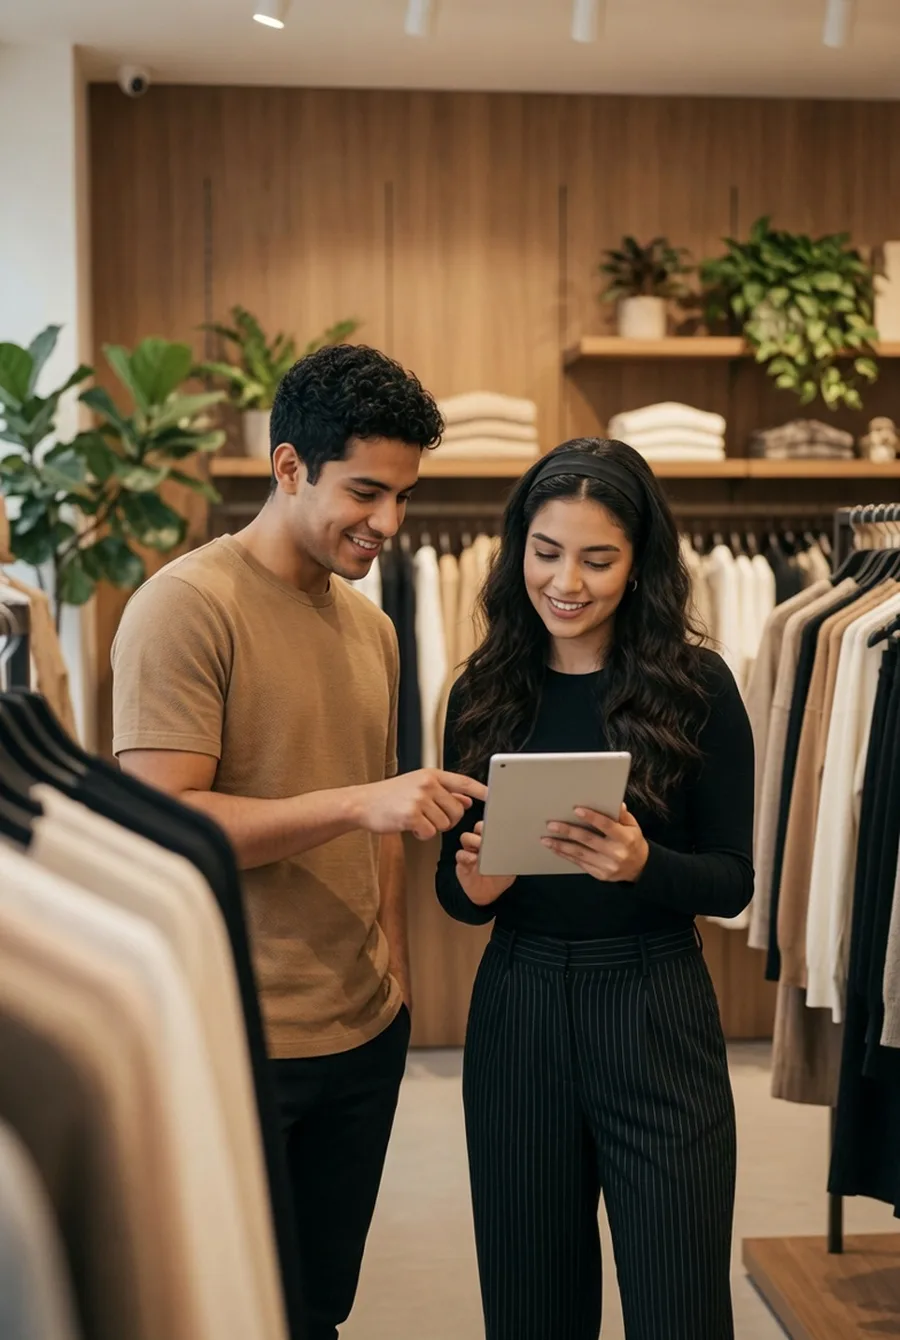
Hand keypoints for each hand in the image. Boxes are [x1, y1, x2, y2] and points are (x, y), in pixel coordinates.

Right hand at [353, 770, 487, 840]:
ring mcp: (419, 799)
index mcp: (431, 775)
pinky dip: (422, 834)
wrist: (362, 803)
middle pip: (457, 811)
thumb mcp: (418, 787)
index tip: (494, 797)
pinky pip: (430, 833)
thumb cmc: (390, 796)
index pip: (463, 782)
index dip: (481, 790)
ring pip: (445, 824)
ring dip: (433, 827)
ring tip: (416, 819)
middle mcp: (427, 784)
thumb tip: (468, 799)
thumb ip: (444, 792)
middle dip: (448, 820)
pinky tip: (410, 827)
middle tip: (431, 818)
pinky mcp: (411, 815)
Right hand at [456, 821, 515, 906]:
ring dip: (473, 841)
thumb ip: (510, 855)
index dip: (493, 823)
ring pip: (466, 837)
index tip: (496, 826)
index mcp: (494, 841)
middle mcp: (481, 843)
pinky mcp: (462, 861)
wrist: (488, 894)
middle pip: (478, 827)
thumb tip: (512, 844)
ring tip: (481, 850)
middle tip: (488, 837)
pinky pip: (460, 853)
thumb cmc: (500, 878)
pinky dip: (466, 856)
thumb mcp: (510, 866)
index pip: (493, 825)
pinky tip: (474, 860)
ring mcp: (471, 851)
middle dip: (482, 829)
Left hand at [541, 804, 648, 882]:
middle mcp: (616, 853)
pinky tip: (556, 849)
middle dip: (568, 832)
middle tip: (551, 825)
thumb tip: (615, 803)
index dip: (591, 817)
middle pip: (588, 840)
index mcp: (625, 838)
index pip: (606, 825)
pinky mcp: (600, 875)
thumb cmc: (632, 841)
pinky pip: (580, 864)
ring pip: (580, 854)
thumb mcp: (633, 826)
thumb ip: (622, 815)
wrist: (640, 868)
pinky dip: (566, 856)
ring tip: (546, 839)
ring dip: (561, 846)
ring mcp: (607, 866)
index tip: (576, 810)